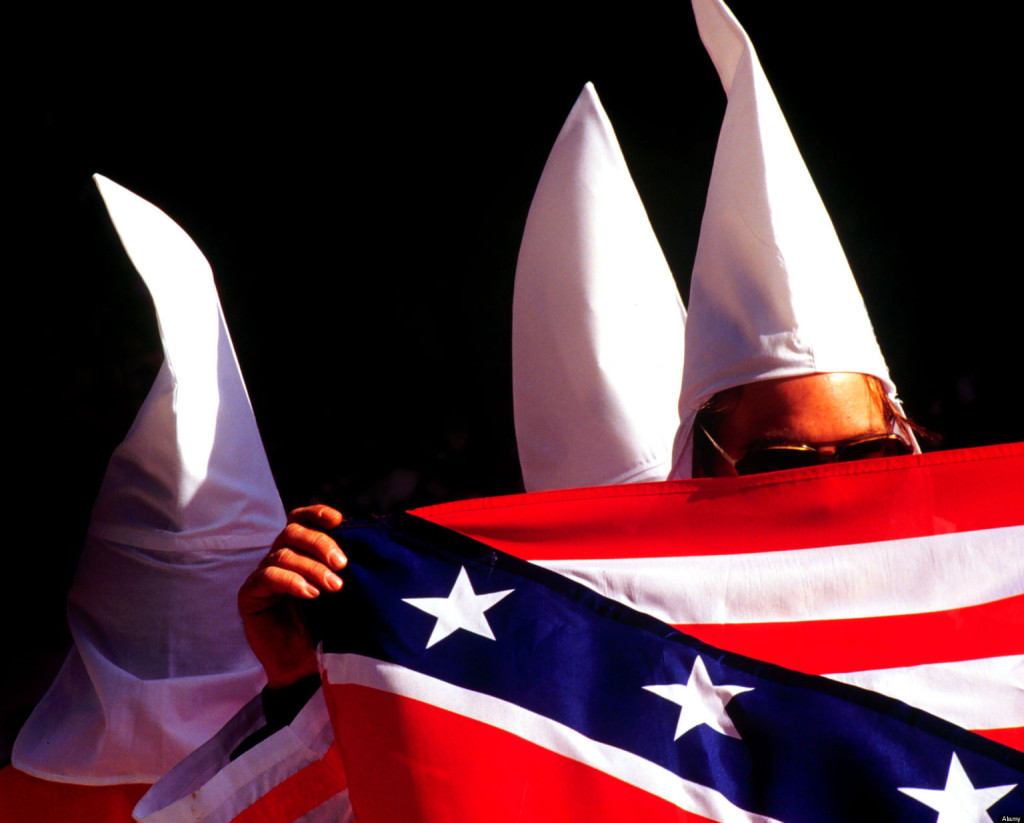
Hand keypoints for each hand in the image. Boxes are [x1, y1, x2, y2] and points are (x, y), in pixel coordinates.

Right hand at [238, 505, 345, 689]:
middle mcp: (280, 559)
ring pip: (283, 554)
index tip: (339, 520)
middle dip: (320, 543)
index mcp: (300, 552)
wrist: (307, 667)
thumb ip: (342, 567)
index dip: (316, 514)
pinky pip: (267, 576)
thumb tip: (368, 544)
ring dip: (312, 567)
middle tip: (342, 564)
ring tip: (334, 586)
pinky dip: (292, 581)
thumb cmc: (327, 626)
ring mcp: (263, 576)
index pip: (301, 520)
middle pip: (292, 531)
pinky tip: (310, 594)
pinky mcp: (250, 595)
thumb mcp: (341, 591)